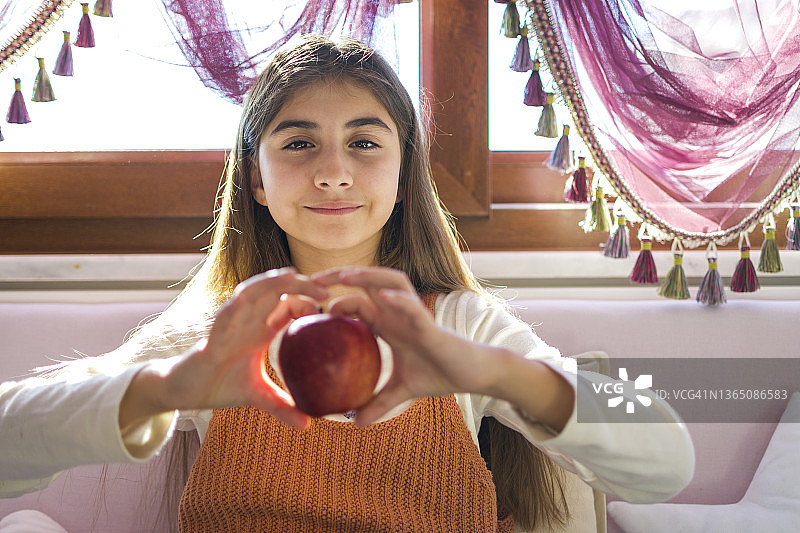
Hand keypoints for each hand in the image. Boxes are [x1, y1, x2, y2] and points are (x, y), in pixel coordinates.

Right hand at [140, 268, 328, 428]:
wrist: (184, 390)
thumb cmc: (220, 385)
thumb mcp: (258, 397)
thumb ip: (283, 406)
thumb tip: (308, 425)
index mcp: (261, 329)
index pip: (289, 306)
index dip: (310, 300)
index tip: (334, 303)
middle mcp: (248, 321)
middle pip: (276, 293)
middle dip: (300, 285)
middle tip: (327, 286)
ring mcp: (229, 324)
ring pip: (251, 294)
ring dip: (271, 284)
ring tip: (294, 276)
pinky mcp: (212, 335)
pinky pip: (223, 315)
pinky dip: (236, 306)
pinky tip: (247, 298)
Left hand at [313, 267, 496, 425]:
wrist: (471, 374)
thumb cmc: (439, 374)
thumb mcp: (401, 392)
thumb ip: (377, 404)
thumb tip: (353, 424)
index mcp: (387, 322)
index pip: (353, 302)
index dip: (328, 300)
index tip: (302, 306)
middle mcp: (396, 311)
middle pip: (364, 283)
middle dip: (337, 277)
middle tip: (307, 281)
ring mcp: (412, 313)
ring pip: (387, 282)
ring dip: (366, 276)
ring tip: (342, 276)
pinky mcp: (428, 322)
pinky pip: (411, 304)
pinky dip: (396, 297)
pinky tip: (380, 294)